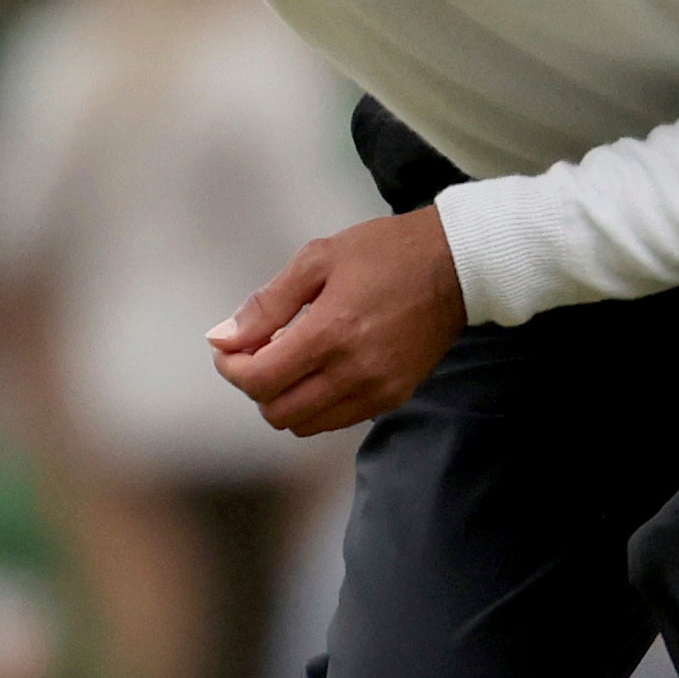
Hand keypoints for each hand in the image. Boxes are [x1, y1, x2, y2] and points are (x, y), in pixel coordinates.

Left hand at [209, 210, 465, 434]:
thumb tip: (222, 338)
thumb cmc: (385, 253)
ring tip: (290, 360)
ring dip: (284, 399)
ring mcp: (376, 390)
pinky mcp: (393, 397)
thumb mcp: (317, 259)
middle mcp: (353, 371)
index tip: (228, 348)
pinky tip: (319, 369)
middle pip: (276, 411)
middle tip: (258, 352)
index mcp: (330, 332)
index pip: (259, 380)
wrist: (456, 265)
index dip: (231, 368)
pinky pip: (335, 420)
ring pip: (304, 424)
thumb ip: (267, 303)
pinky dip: (315, 404)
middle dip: (255, 385)